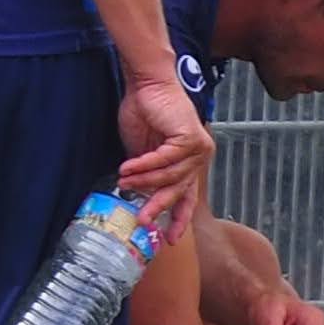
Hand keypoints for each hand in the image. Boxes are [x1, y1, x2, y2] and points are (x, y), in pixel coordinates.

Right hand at [116, 77, 214, 244]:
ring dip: (144, 181)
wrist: (147, 85)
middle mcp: (199, 157)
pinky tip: (128, 167)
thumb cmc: (144, 114)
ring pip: (170, 176)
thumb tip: (137, 198)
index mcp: (190, 163)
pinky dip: (145, 165)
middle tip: (142, 220)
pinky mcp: (191, 138)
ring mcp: (198, 148)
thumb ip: (146, 175)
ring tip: (124, 181)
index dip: (178, 218)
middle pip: (179, 191)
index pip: (187, 197)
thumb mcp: (143, 153)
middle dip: (159, 207)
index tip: (168, 239)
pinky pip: (165, 160)